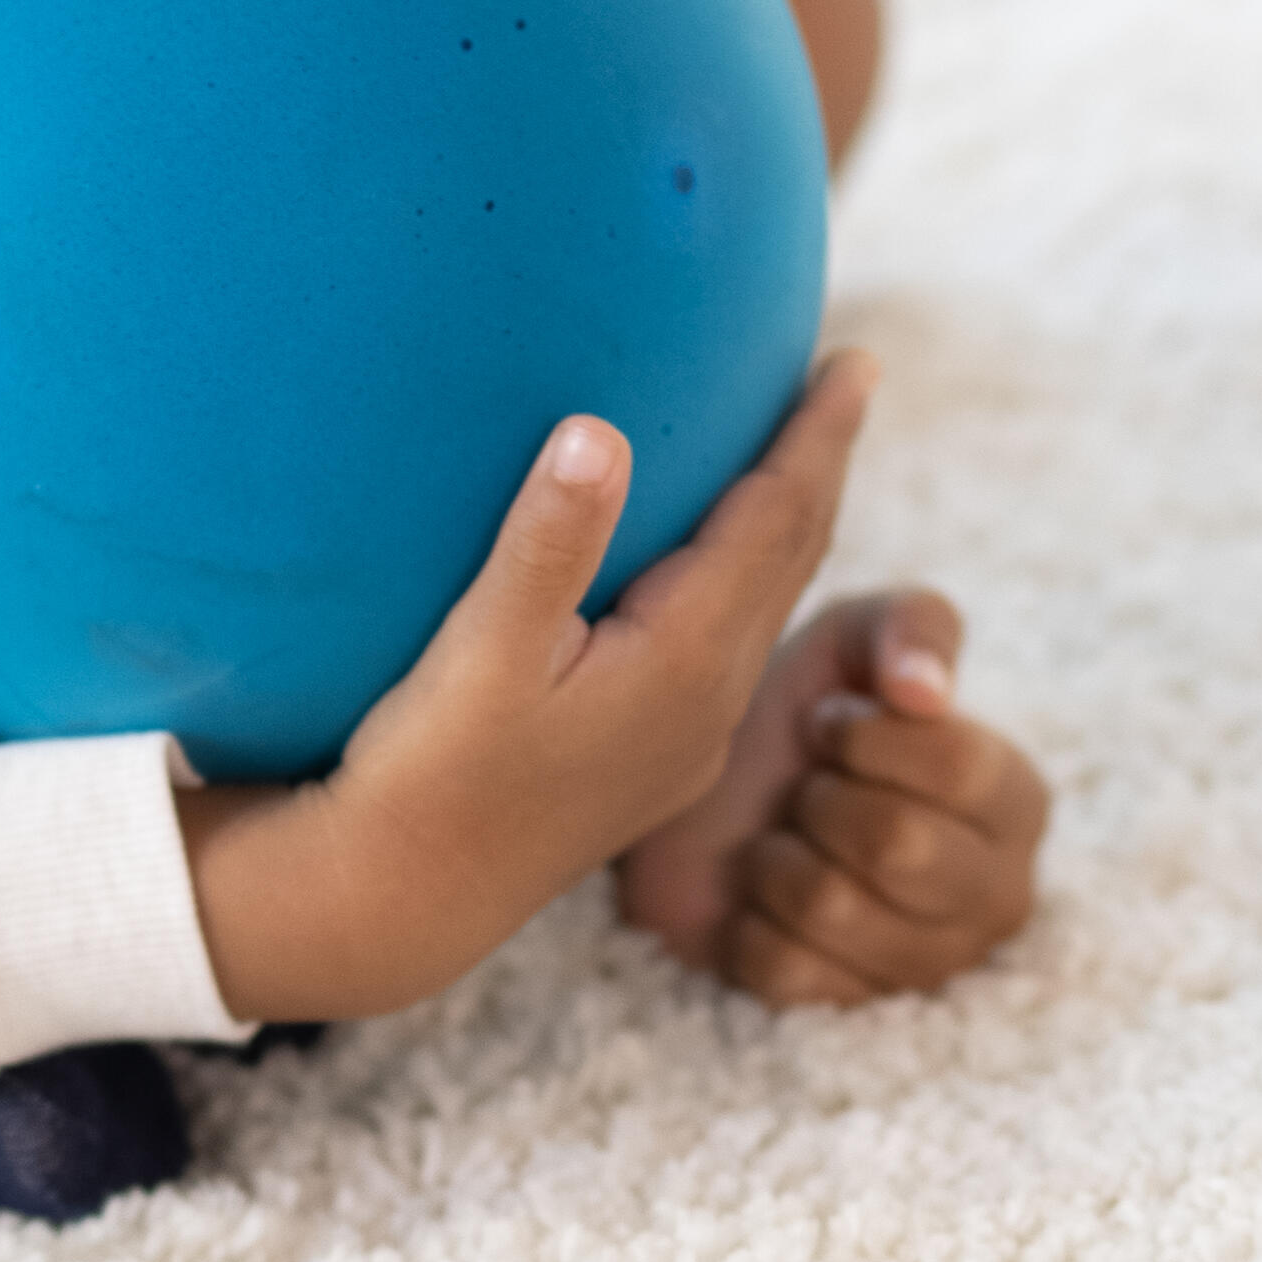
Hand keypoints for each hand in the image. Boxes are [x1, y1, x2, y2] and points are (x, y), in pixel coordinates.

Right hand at [185, 353, 877, 1026]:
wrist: (405, 900)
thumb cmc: (432, 774)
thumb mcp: (481, 653)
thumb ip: (547, 543)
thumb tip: (598, 432)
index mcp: (685, 660)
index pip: (776, 522)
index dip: (816, 437)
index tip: (856, 362)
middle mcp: (711, 701)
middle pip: (793, 559)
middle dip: (822, 467)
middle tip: (847, 381)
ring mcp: (689, 739)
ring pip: (768, 606)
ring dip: (790, 527)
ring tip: (797, 460)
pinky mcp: (655, 761)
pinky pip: (731, 644)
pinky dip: (748, 579)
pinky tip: (718, 569)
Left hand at [614, 586, 1048, 1007]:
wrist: (703, 799)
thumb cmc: (799, 718)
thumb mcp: (855, 640)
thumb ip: (911, 628)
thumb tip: (925, 690)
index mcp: (1017, 801)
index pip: (959, 768)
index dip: (868, 737)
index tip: (826, 722)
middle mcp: (997, 894)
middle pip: (900, 845)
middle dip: (823, 799)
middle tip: (805, 789)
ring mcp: (927, 965)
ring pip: (833, 907)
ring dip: (778, 857)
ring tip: (785, 839)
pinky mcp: (848, 1010)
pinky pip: (783, 970)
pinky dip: (747, 922)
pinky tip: (760, 899)